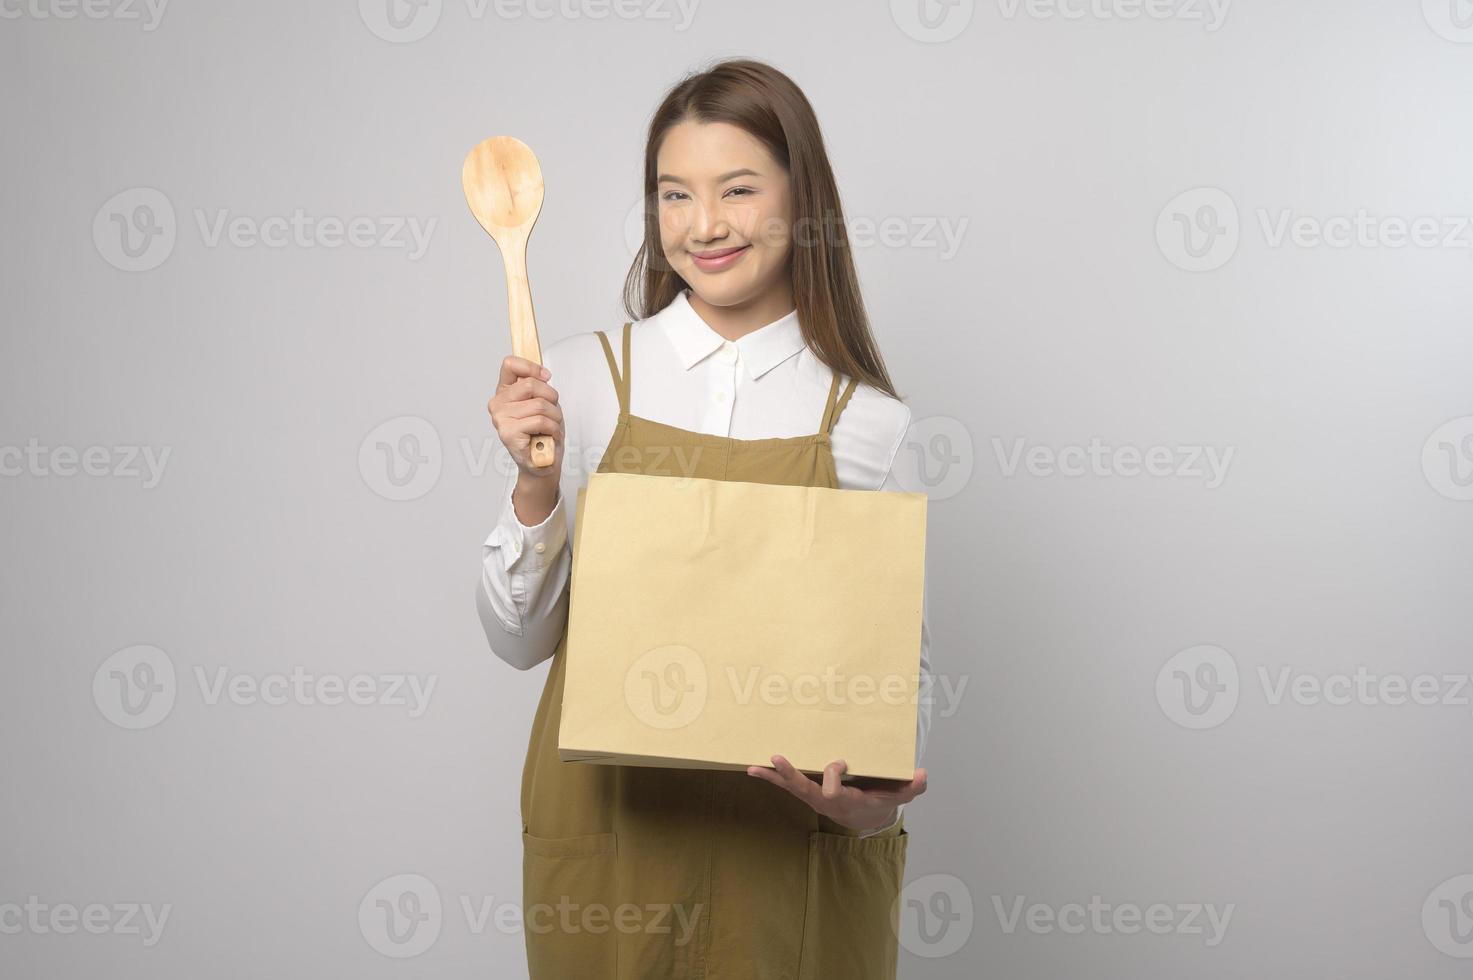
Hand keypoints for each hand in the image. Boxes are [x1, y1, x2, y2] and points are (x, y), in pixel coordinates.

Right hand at [488, 356, 563, 521]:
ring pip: (540, 405)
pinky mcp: (509, 434)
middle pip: (531, 385)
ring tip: (551, 427)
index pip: (510, 365)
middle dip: (551, 398)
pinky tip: (549, 437)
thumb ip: (537, 386)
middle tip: (553, 412)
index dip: (532, 367)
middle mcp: (497, 404)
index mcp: (503, 392)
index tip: (546, 377)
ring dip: (555, 417)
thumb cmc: (542, 432)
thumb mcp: (542, 402)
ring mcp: (501, 419)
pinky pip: (540, 421)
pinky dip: (553, 429)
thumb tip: (542, 374)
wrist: (543, 462)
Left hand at [746, 755, 926, 832]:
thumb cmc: (881, 800)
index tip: (841, 764)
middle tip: (777, 759)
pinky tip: (753, 768)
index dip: (833, 777)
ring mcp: (813, 796)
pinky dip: (771, 777)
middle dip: (791, 774)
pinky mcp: (807, 790)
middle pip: (804, 788)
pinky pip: (787, 784)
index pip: (834, 788)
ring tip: (753, 766)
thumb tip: (922, 774)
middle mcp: (825, 799)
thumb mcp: (900, 795)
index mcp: (845, 799)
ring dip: (773, 776)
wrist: (866, 815)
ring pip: (792, 786)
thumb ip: (912, 787)